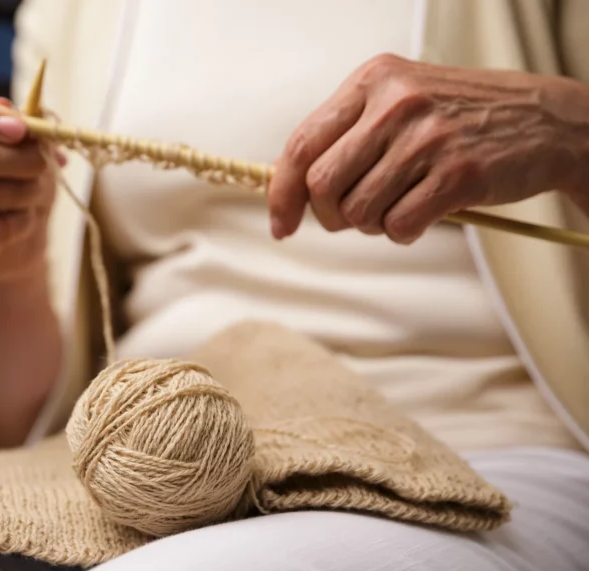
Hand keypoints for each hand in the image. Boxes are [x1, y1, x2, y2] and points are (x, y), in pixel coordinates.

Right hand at [0, 85, 63, 279]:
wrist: (18, 239)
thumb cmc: (20, 180)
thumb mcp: (30, 145)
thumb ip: (21, 123)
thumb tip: (8, 110)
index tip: (18, 128)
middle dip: (26, 160)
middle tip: (44, 165)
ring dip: (29, 193)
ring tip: (35, 194)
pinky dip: (22, 223)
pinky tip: (21, 221)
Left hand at [267, 53, 588, 243]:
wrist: (545, 119)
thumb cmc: (459, 116)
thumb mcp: (399, 100)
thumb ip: (346, 133)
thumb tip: (287, 183)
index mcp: (372, 81)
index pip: (302, 145)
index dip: (282, 193)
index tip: (281, 225)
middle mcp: (396, 104)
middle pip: (323, 185)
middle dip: (328, 216)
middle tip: (351, 219)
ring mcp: (428, 138)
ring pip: (359, 211)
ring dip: (370, 226)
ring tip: (396, 209)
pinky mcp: (458, 173)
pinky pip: (398, 225)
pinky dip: (401, 234)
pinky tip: (421, 217)